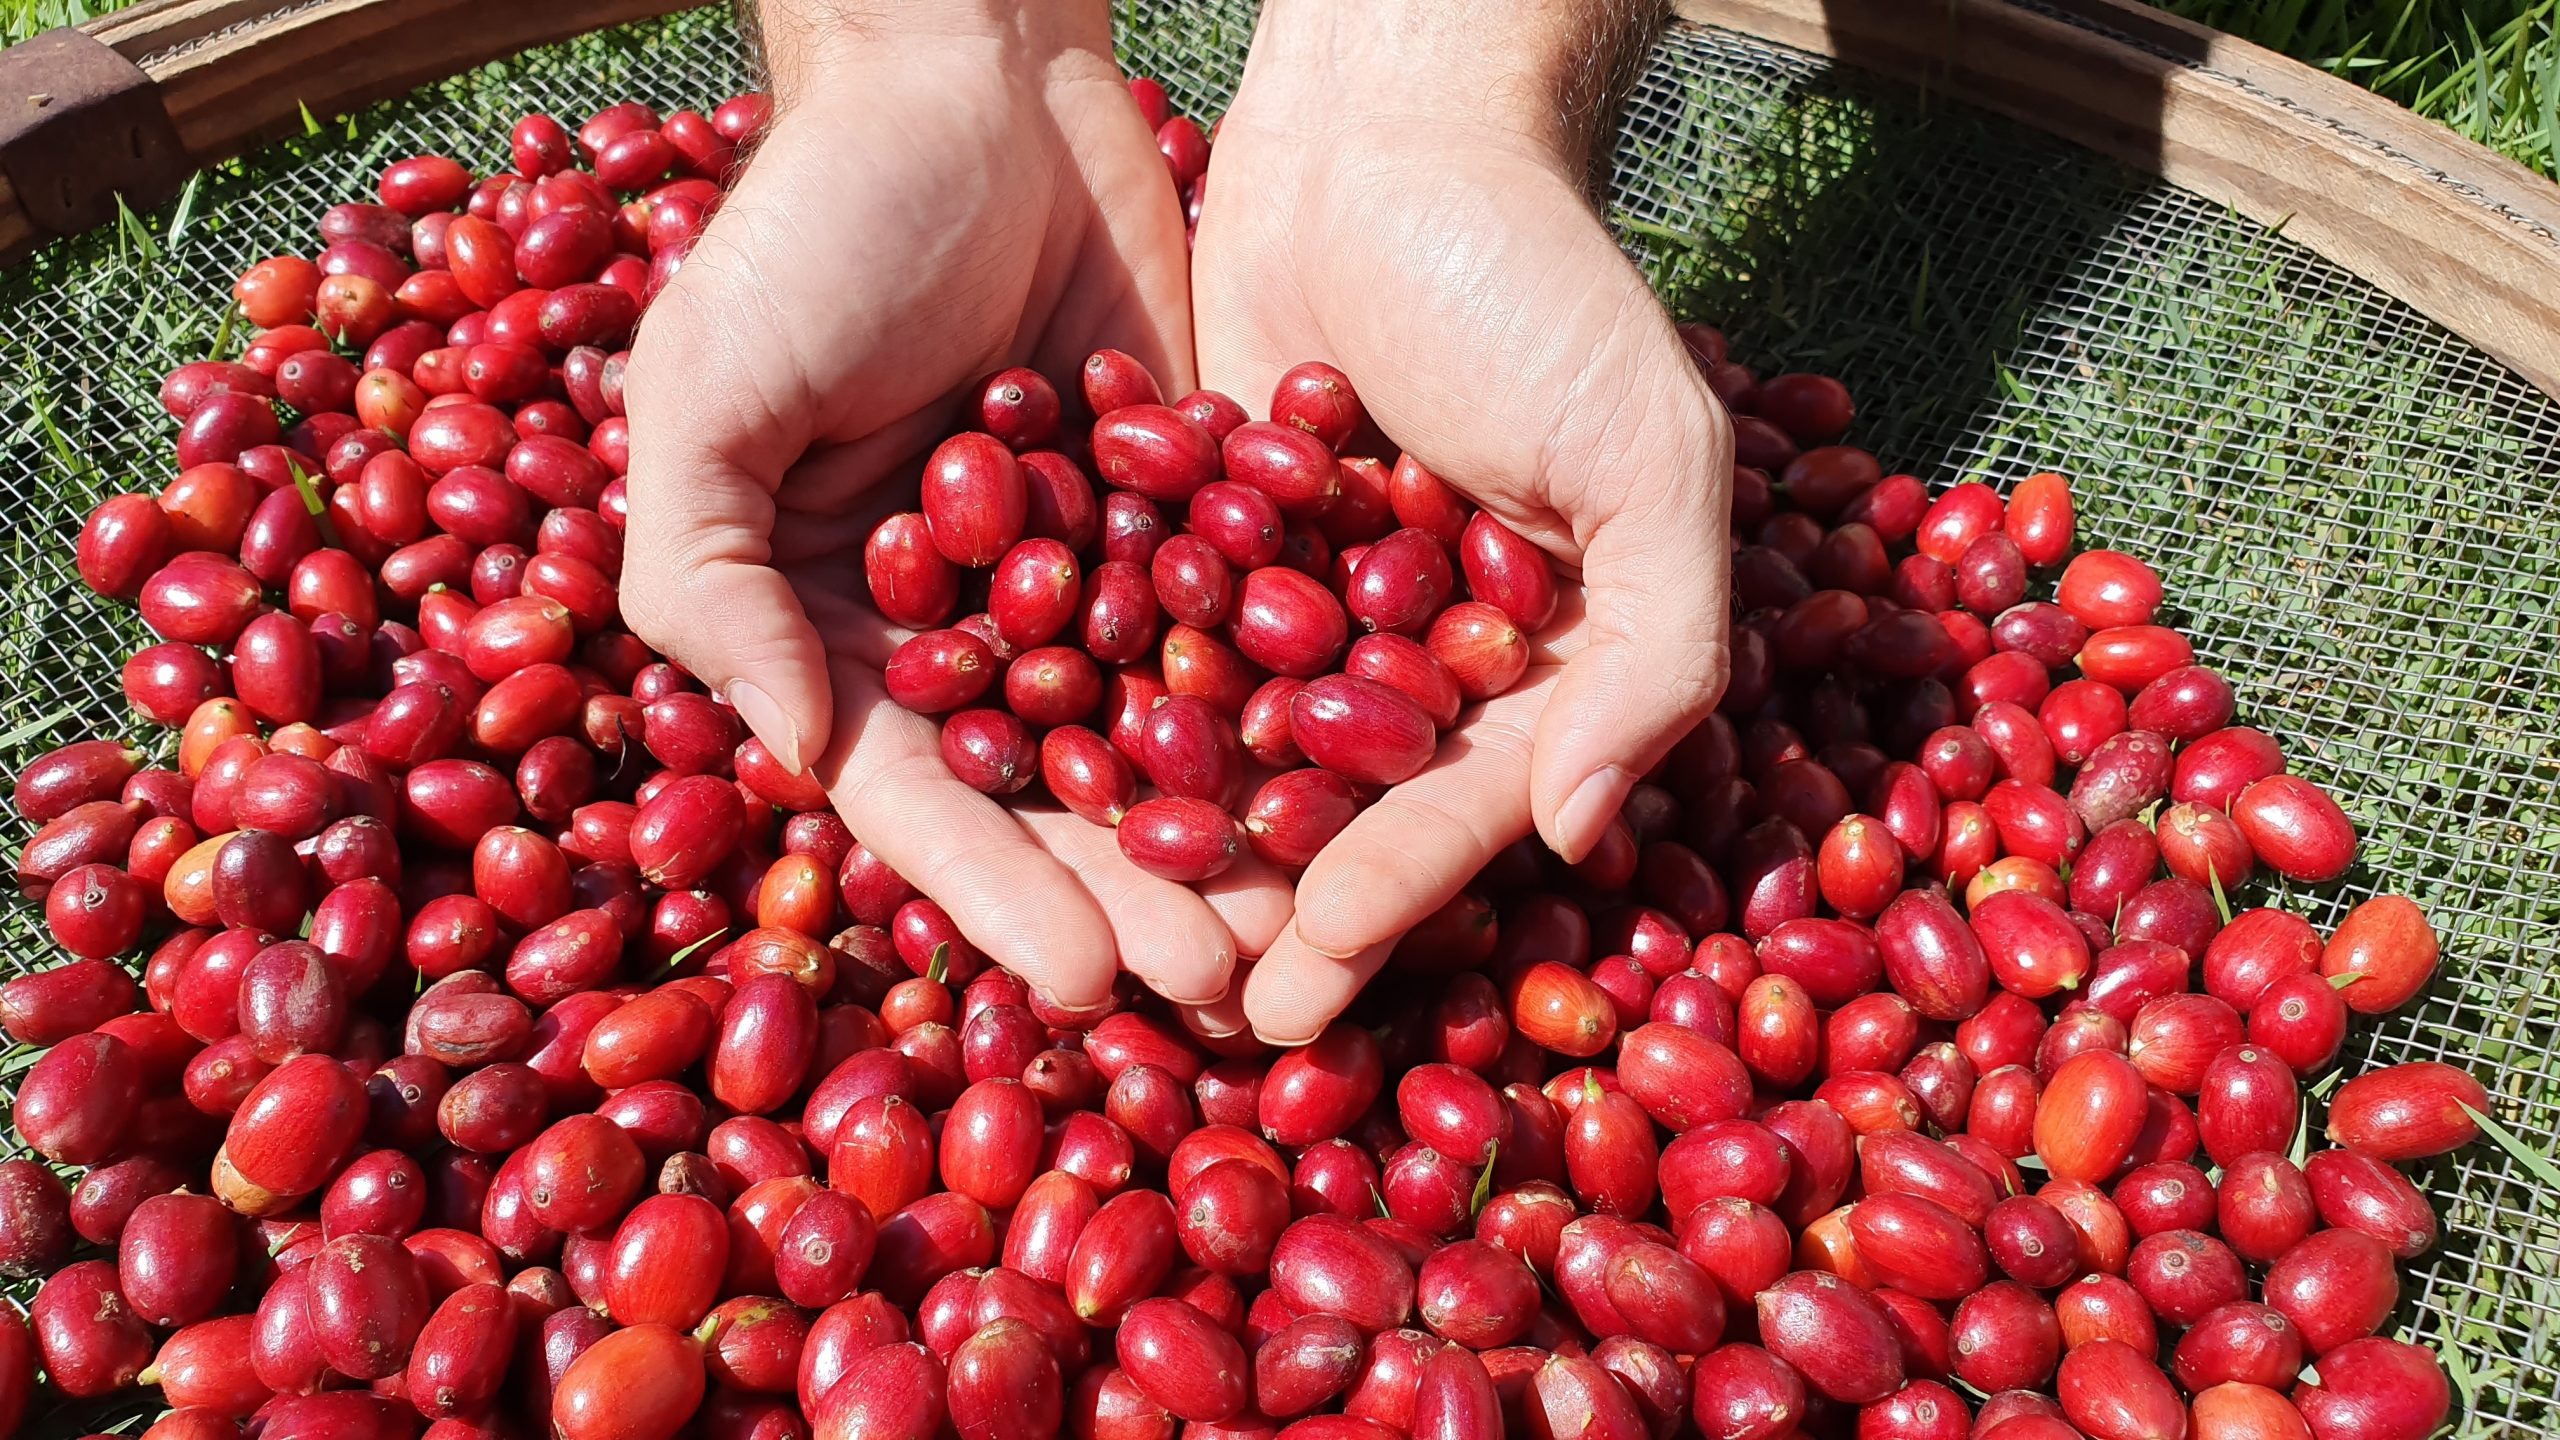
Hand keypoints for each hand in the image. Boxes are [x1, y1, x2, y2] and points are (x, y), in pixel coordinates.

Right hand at [622, 0, 1288, 1014]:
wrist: (977, 67)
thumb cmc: (815, 219)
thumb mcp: (713, 384)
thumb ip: (705, 569)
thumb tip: (778, 738)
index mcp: (834, 621)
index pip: (919, 791)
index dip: (998, 893)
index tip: (1086, 987)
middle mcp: (960, 623)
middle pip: (1056, 793)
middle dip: (1135, 892)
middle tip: (1227, 988)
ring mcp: (1081, 571)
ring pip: (1162, 733)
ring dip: (1227, 833)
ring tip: (1307, 923)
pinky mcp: (1183, 506)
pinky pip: (1238, 623)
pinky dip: (1290, 702)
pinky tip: (1362, 779)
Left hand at [1192, 1, 1734, 1042]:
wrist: (1383, 129)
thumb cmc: (1540, 282)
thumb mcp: (1646, 453)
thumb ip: (1654, 644)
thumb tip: (1589, 831)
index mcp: (1541, 655)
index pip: (1462, 803)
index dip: (1391, 893)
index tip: (1310, 974)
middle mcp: (1420, 650)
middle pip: (1344, 808)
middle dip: (1276, 908)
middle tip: (1197, 1012)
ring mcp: (1302, 603)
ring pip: (1238, 753)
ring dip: (1183, 850)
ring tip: (1110, 941)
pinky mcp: (1199, 544)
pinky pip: (1157, 652)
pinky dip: (1108, 723)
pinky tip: (1041, 799)